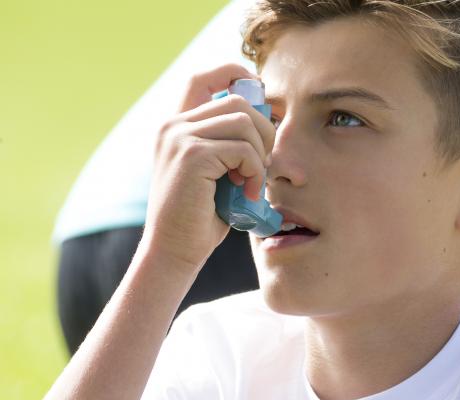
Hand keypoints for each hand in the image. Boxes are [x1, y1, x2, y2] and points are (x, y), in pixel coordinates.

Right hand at [143, 63, 275, 272]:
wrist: (174, 249)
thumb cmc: (201, 217)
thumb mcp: (219, 173)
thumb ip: (232, 145)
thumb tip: (269, 121)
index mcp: (177, 125)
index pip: (203, 78)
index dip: (234, 75)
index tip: (258, 96)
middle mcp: (174, 125)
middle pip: (237, 102)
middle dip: (263, 132)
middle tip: (261, 167)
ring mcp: (180, 137)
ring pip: (244, 123)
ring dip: (260, 155)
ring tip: (252, 183)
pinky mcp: (192, 155)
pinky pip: (243, 150)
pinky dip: (256, 172)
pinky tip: (249, 194)